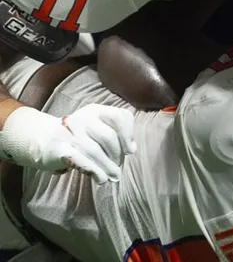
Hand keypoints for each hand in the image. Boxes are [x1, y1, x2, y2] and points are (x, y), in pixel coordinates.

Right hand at [0, 104, 136, 183]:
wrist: (44, 138)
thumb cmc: (79, 134)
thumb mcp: (96, 126)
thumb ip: (115, 132)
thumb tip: (131, 150)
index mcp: (95, 110)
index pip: (119, 116)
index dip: (128, 134)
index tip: (131, 151)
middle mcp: (83, 118)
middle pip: (108, 136)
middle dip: (117, 155)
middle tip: (119, 167)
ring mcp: (70, 132)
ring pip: (95, 150)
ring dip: (107, 166)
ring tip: (114, 177)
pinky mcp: (59, 148)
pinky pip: (81, 160)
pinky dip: (94, 171)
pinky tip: (101, 179)